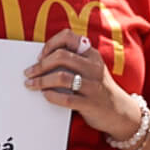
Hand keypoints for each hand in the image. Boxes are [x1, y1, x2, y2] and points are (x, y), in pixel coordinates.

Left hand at [24, 29, 143, 140]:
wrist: (120, 112)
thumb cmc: (98, 88)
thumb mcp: (92, 68)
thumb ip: (74, 61)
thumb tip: (42, 61)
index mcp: (92, 54)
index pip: (68, 37)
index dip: (50, 44)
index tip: (41, 56)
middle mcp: (93, 67)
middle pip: (61, 56)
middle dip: (41, 65)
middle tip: (29, 72)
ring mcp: (93, 85)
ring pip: (61, 77)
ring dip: (42, 81)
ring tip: (32, 85)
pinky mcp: (90, 103)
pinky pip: (66, 99)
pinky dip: (52, 96)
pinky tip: (46, 95)